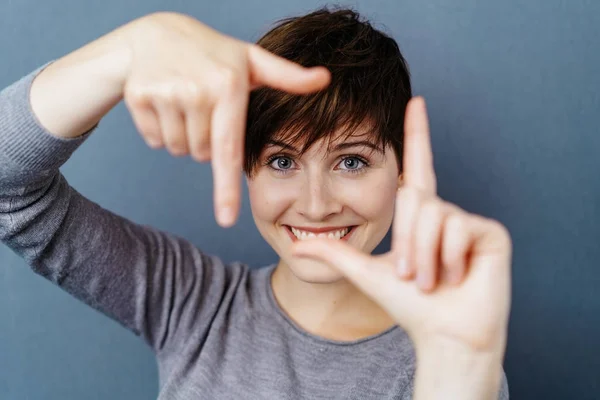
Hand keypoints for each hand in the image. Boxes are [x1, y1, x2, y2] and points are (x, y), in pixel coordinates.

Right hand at [122, 12, 329, 226]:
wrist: (157, 33)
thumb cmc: (214, 53)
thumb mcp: (251, 60)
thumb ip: (288, 77)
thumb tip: (325, 79)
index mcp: (228, 87)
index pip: (229, 150)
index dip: (226, 189)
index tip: (225, 220)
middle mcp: (197, 92)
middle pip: (203, 154)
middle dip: (206, 140)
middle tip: (204, 105)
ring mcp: (165, 94)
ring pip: (179, 150)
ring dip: (184, 136)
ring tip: (184, 101)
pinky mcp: (139, 97)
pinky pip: (156, 141)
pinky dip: (160, 130)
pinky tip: (164, 101)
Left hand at [291, 97, 511, 353]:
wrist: (443, 335)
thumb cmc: (409, 306)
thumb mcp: (367, 272)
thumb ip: (334, 252)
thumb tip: (296, 244)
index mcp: (420, 216)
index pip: (416, 165)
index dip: (415, 132)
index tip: (413, 99)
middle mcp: (445, 212)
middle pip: (413, 198)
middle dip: (405, 243)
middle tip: (413, 275)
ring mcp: (469, 221)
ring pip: (432, 214)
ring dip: (423, 256)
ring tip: (432, 280)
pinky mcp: (490, 232)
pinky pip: (456, 228)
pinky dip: (445, 257)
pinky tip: (455, 275)